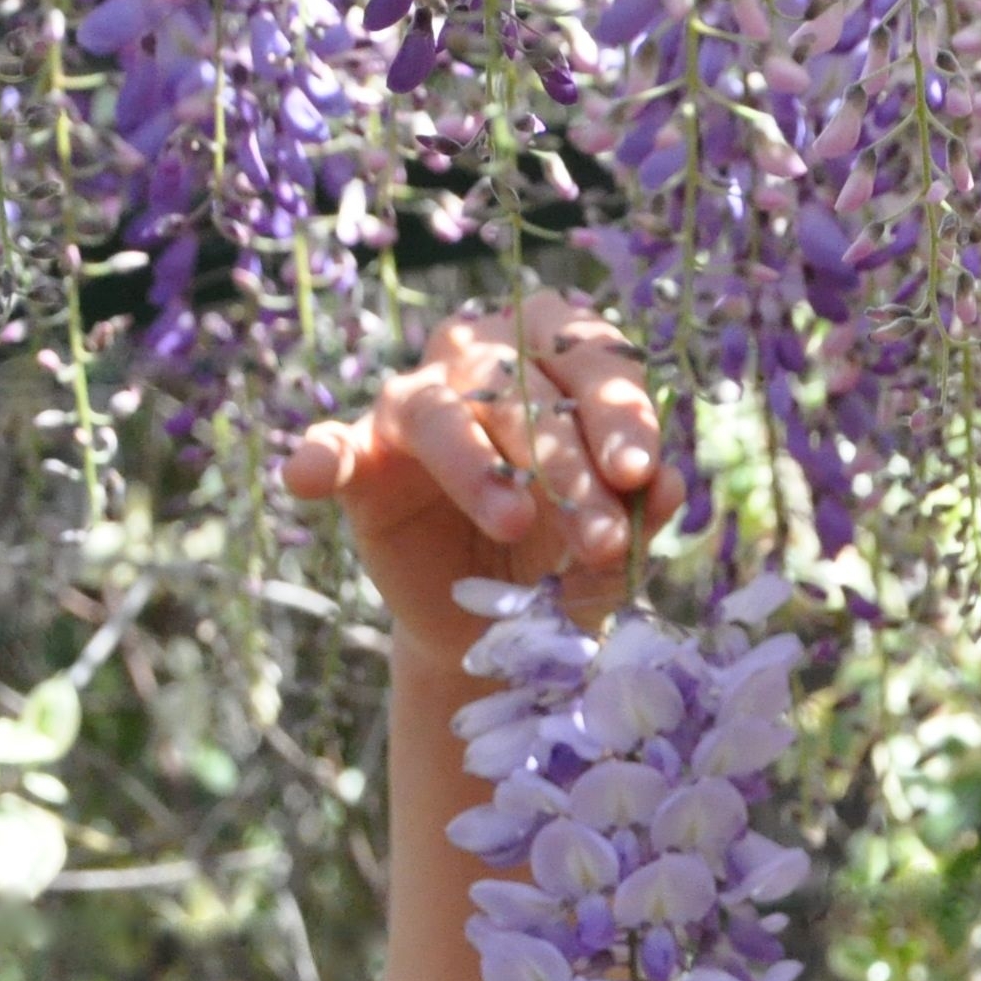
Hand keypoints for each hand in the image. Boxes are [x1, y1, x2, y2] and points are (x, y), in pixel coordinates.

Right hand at [279, 287, 682, 664]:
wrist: (490, 623)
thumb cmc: (560, 558)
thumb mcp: (608, 549)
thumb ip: (637, 515)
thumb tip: (671, 487)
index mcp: (557, 356)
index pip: (591, 359)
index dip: (619, 412)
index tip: (640, 474)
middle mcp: (484, 360)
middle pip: (522, 390)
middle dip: (565, 466)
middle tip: (599, 538)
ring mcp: (417, 405)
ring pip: (441, 412)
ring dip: (476, 469)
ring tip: (512, 521)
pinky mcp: (361, 458)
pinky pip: (334, 446)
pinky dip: (320, 456)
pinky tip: (309, 478)